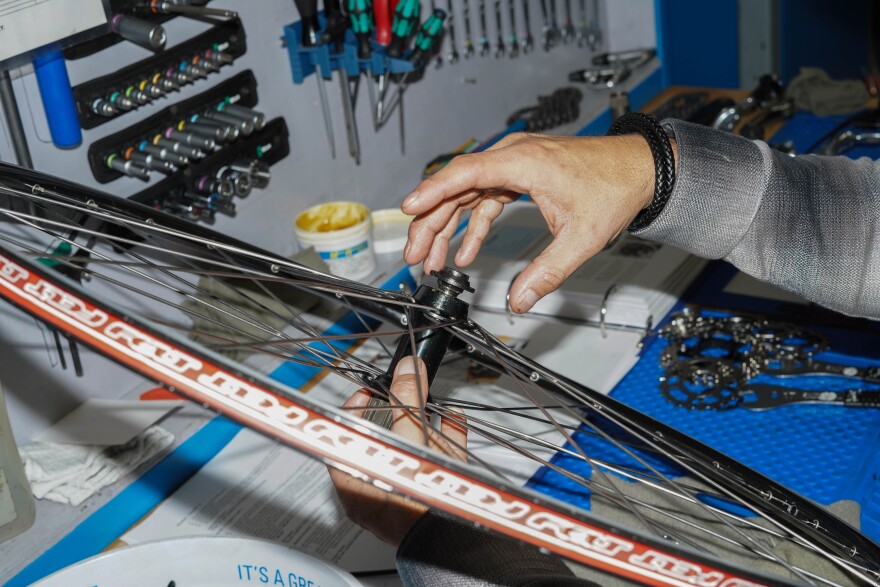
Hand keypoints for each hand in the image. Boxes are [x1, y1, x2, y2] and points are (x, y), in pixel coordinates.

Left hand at [328, 357, 467, 545]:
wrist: (456, 543)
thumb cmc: (421, 504)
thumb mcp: (410, 436)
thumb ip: (406, 400)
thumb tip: (406, 370)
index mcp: (354, 479)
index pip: (346, 434)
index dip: (358, 406)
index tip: (370, 390)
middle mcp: (375, 492)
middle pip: (380, 441)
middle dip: (397, 412)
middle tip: (405, 392)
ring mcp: (404, 498)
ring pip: (409, 453)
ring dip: (422, 423)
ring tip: (431, 400)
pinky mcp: (431, 502)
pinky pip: (434, 465)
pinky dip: (444, 440)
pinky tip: (454, 420)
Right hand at [402, 132, 670, 312]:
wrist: (640, 169)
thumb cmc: (614, 188)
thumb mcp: (581, 238)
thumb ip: (547, 272)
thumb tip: (520, 301)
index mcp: (523, 162)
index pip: (465, 173)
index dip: (432, 192)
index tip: (408, 210)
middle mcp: (513, 157)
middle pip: (457, 187)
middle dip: (431, 223)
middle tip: (414, 255)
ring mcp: (515, 165)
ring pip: (466, 194)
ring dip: (447, 227)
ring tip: (431, 260)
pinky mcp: (519, 175)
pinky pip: (486, 199)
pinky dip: (473, 225)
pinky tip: (466, 253)